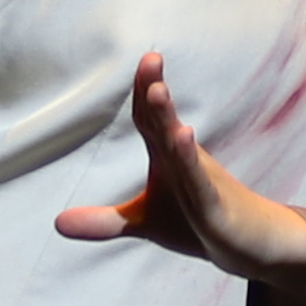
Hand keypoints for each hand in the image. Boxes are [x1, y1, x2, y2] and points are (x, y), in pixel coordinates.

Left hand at [53, 50, 305, 286]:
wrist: (248, 246)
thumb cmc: (197, 224)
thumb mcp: (144, 223)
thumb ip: (105, 222)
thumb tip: (57, 224)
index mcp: (168, 158)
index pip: (149, 119)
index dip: (142, 90)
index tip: (143, 59)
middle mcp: (185, 163)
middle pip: (165, 123)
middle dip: (154, 91)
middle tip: (150, 59)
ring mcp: (201, 184)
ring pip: (182, 149)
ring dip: (169, 120)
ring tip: (157, 91)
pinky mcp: (213, 210)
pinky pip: (200, 185)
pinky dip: (190, 164)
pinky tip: (186, 139)